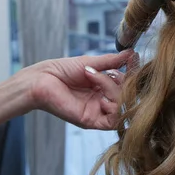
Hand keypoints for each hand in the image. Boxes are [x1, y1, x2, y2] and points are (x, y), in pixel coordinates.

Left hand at [20, 50, 136, 129]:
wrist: (41, 79)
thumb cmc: (62, 70)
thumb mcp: (91, 62)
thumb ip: (112, 61)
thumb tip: (132, 53)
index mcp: (103, 86)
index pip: (127, 83)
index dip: (133, 72)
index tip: (133, 59)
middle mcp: (102, 99)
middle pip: (127, 94)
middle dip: (121, 80)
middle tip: (106, 71)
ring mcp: (97, 111)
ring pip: (122, 105)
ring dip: (113, 89)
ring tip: (94, 77)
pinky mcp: (91, 121)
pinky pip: (113, 120)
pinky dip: (113, 107)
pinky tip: (101, 97)